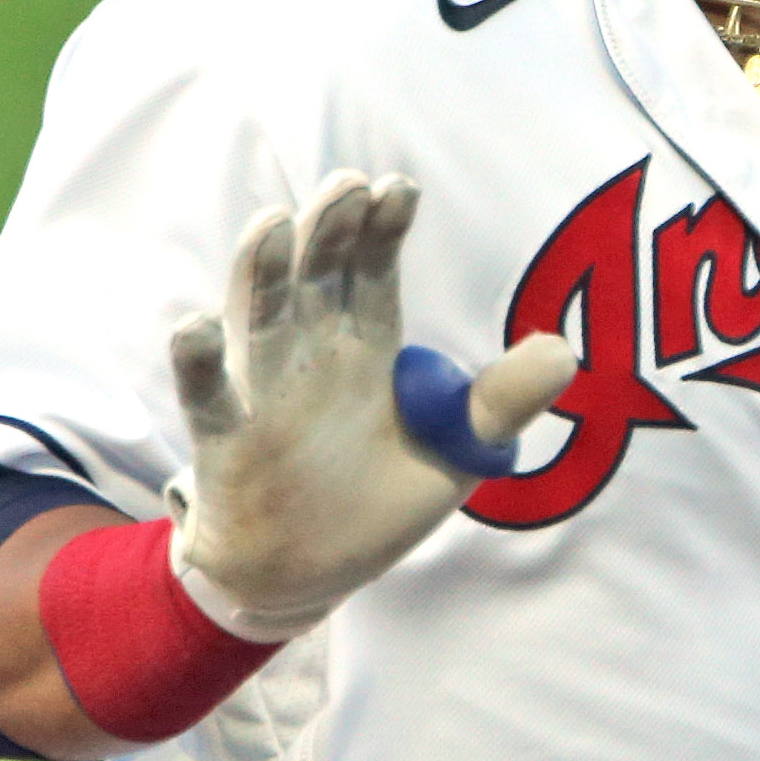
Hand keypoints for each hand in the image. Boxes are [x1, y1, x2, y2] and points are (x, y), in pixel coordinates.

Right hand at [163, 170, 575, 641]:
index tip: (398, 188)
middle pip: (316, 276)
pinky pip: (207, 397)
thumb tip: (563, 352)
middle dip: (330, 229)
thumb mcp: (455, 453)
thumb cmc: (375, 505)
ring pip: (258, 319)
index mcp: (365, 346)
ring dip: (262, 272)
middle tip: (347, 185)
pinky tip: (195, 328)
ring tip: (272, 225)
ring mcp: (264, 391)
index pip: (372, 270)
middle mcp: (310, 354)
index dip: (382, 229)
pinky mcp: (228, 441)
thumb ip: (502, 402)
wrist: (304, 575)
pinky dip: (197, 363)